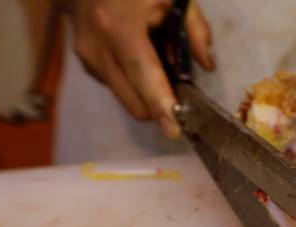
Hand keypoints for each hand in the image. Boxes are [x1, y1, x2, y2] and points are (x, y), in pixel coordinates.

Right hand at [60, 0, 213, 137]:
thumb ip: (195, 29)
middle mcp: (99, 49)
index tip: (174, 130)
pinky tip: (139, 58)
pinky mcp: (88, 68)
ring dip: (148, 96)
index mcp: (120, 27)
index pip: (143, 73)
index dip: (160, 104)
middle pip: (136, 103)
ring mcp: (90, 61)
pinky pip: (120, 90)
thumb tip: (207, 66)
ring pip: (128, 102)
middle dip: (160, 107)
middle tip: (181, 94)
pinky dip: (135, 84)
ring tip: (157, 64)